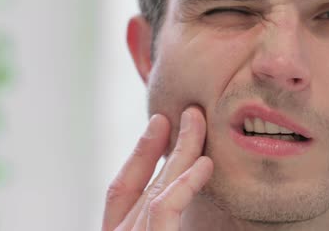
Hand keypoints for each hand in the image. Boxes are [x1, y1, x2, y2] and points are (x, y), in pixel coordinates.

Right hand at [102, 107, 213, 229]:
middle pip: (144, 184)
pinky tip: (205, 163)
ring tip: (198, 121)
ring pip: (158, 189)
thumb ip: (169, 216)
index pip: (123, 189)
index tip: (162, 122)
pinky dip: (184, 184)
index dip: (142, 153)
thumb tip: (193, 192)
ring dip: (181, 151)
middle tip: (191, 112)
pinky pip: (163, 208)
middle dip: (166, 143)